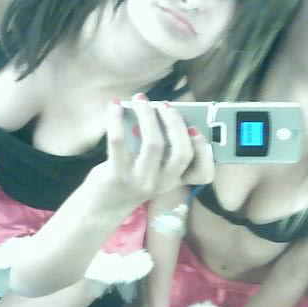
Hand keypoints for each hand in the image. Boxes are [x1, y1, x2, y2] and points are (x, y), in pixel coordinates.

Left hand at [92, 96, 214, 206]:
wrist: (102, 206)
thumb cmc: (129, 180)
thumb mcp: (152, 172)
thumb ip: (162, 151)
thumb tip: (162, 112)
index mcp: (174, 181)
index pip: (203, 173)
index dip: (204, 150)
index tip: (194, 128)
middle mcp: (161, 183)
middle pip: (181, 152)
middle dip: (175, 122)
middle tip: (164, 105)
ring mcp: (141, 181)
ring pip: (153, 144)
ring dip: (147, 115)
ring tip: (140, 99)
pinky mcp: (117, 176)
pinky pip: (119, 141)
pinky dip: (117, 119)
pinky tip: (115, 105)